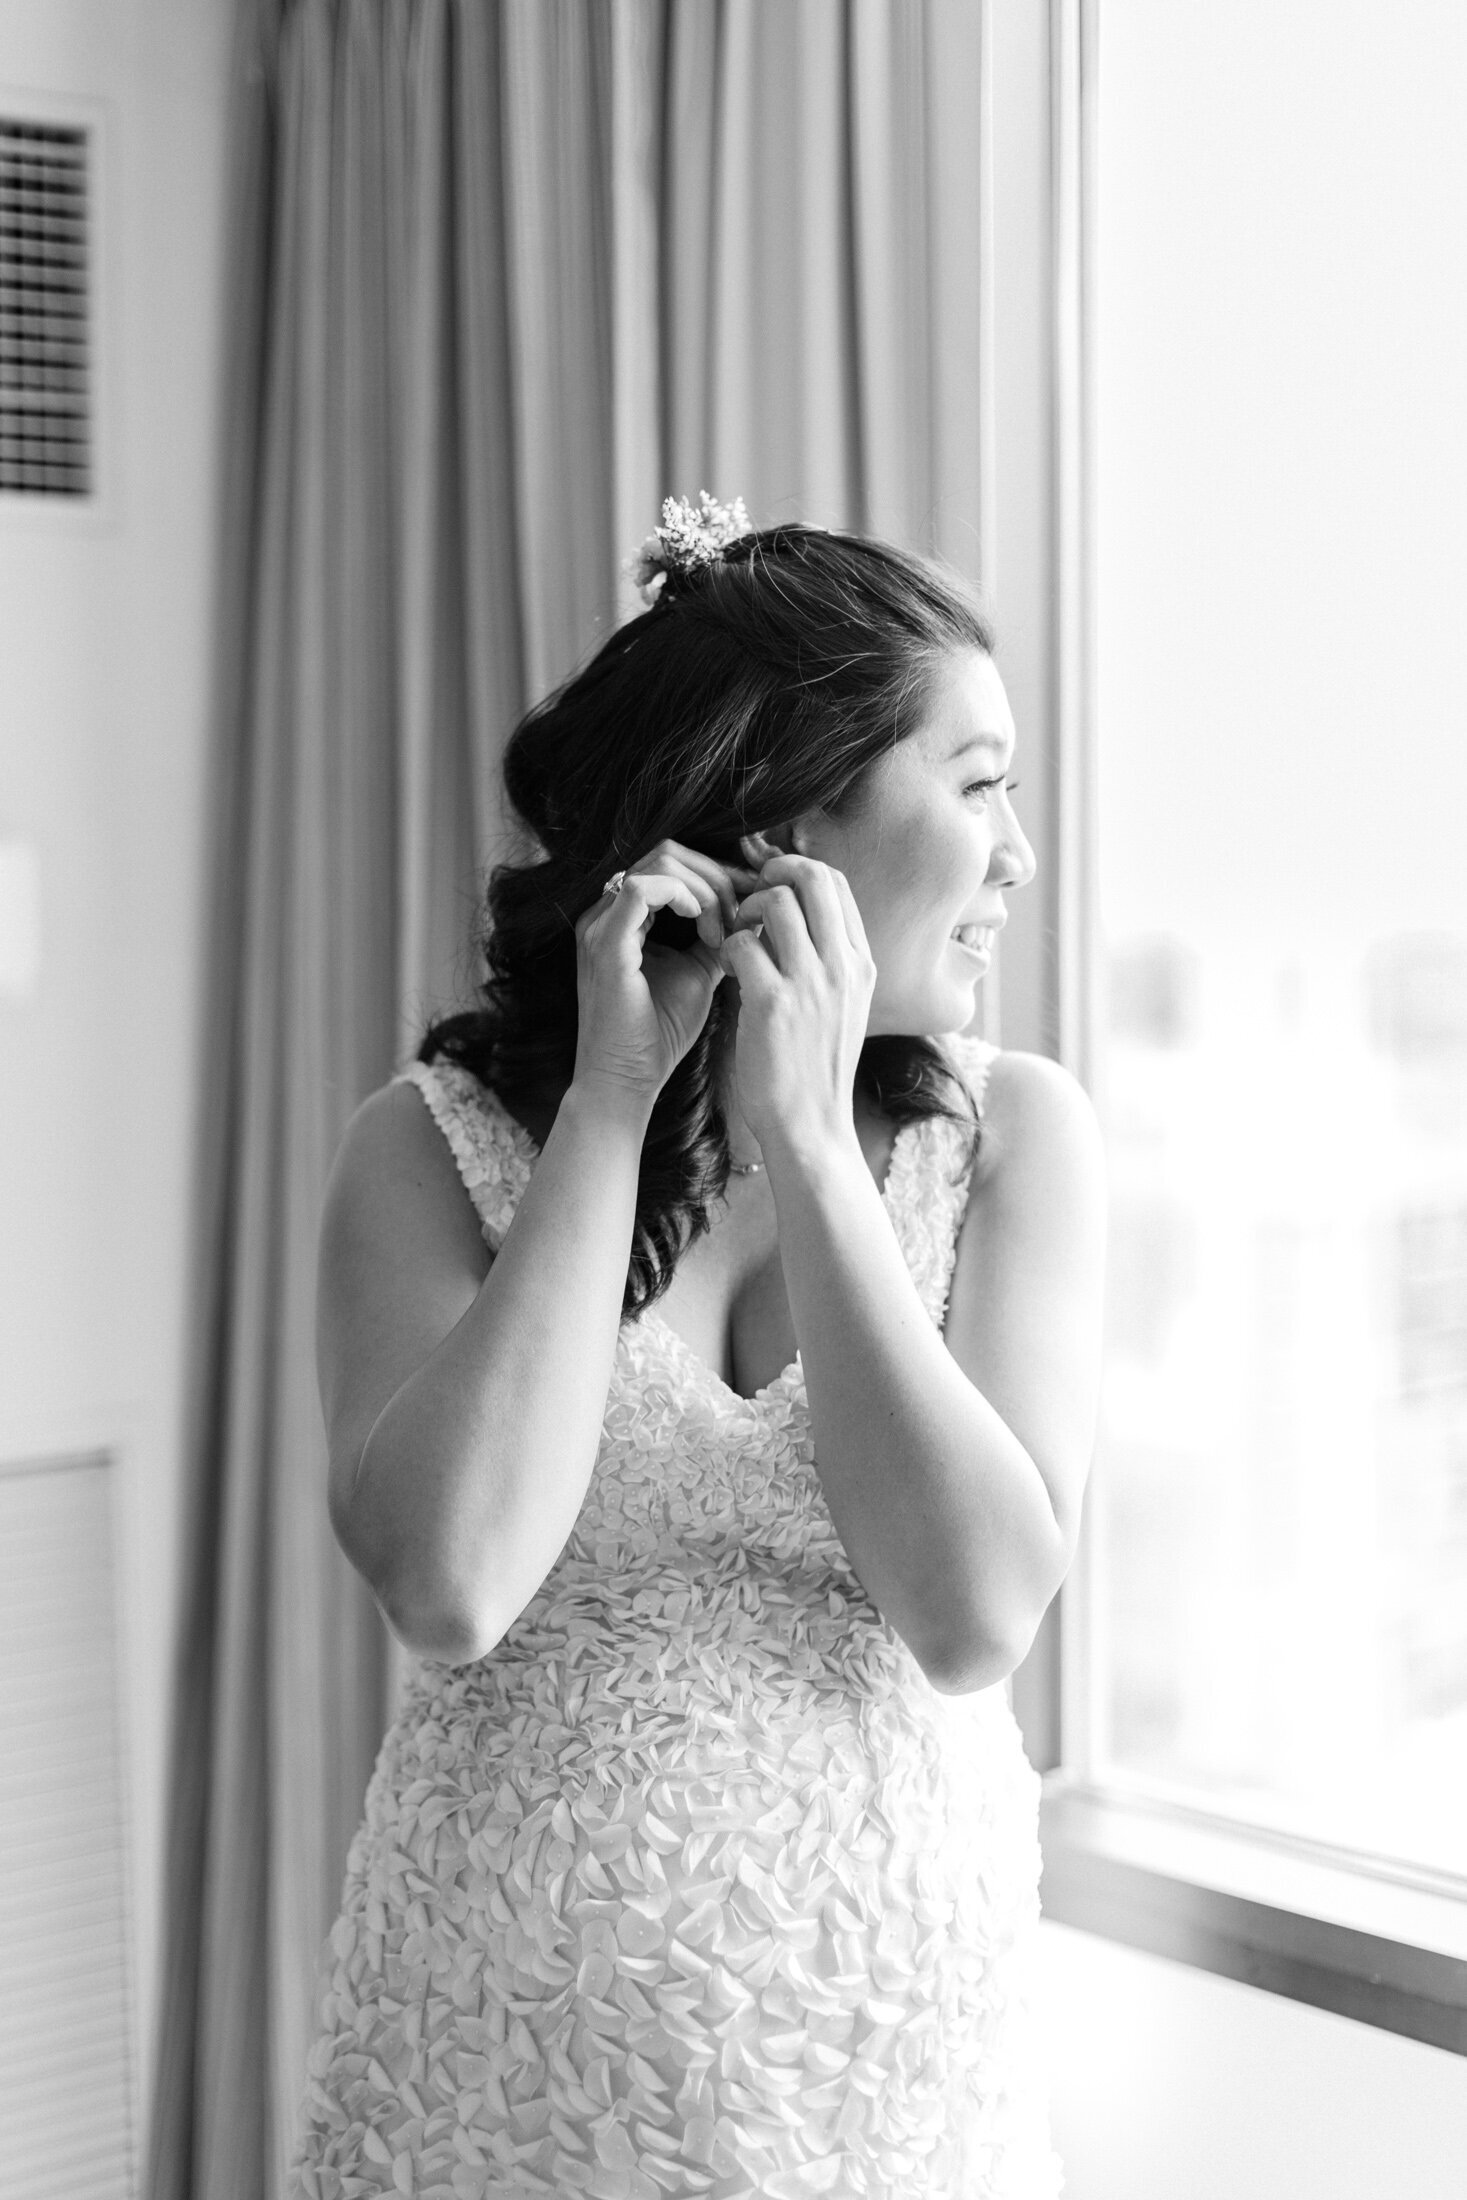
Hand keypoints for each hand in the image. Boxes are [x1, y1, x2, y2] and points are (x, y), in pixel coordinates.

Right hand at [571, 840, 759, 1103]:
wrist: (626, 1082)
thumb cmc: (658, 1035)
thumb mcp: (699, 971)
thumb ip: (719, 936)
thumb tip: (754, 910)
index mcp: (624, 916)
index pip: (672, 863)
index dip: (718, 873)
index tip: (749, 904)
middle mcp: (606, 912)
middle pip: (668, 853)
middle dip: (717, 875)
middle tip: (742, 914)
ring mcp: (601, 924)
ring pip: (660, 863)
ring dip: (706, 888)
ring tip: (723, 928)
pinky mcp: (604, 943)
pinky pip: (643, 889)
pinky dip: (684, 897)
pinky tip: (705, 925)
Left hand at [717, 840, 876, 1157]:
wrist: (812, 1127)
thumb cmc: (816, 1069)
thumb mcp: (843, 1008)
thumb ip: (828, 963)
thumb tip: (796, 919)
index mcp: (862, 964)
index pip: (837, 884)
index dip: (799, 870)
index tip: (771, 882)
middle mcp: (844, 966)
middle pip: (813, 877)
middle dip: (773, 872)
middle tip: (747, 896)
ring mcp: (812, 983)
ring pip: (776, 901)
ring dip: (745, 910)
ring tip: (736, 937)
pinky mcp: (774, 1003)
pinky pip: (743, 943)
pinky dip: (727, 947)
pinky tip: (725, 969)